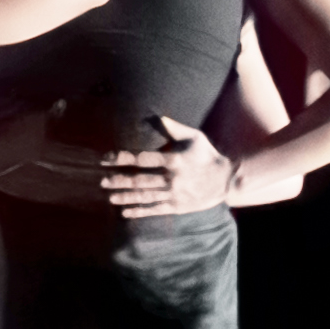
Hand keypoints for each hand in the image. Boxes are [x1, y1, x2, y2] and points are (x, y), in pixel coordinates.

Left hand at [104, 116, 236, 214]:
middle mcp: (172, 178)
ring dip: (125, 197)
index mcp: (173, 160)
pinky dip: (139, 211)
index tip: (105, 158)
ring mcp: (174, 195)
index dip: (121, 158)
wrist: (227, 180)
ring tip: (109, 197)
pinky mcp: (177, 207)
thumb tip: (156, 116)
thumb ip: (173, 127)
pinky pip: (154, 210)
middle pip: (139, 180)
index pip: (142, 159)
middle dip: (118, 180)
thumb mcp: (194, 137)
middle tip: (102, 180)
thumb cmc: (207, 155)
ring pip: (144, 196)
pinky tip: (125, 212)